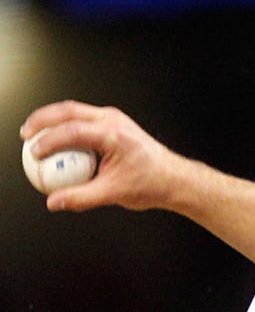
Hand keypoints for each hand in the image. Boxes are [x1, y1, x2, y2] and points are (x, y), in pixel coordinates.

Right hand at [20, 100, 184, 211]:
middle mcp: (114, 121)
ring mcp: (114, 120)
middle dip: (42, 119)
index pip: (73, 131)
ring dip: (52, 119)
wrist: (173, 178)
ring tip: (34, 133)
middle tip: (25, 134)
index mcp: (114, 135)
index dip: (48, 140)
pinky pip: (83, 120)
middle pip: (69, 110)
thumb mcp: (113, 193)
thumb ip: (80, 197)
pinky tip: (54, 141)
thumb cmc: (151, 182)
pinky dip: (65, 126)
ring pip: (75, 111)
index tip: (34, 153)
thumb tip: (54, 201)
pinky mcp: (113, 124)